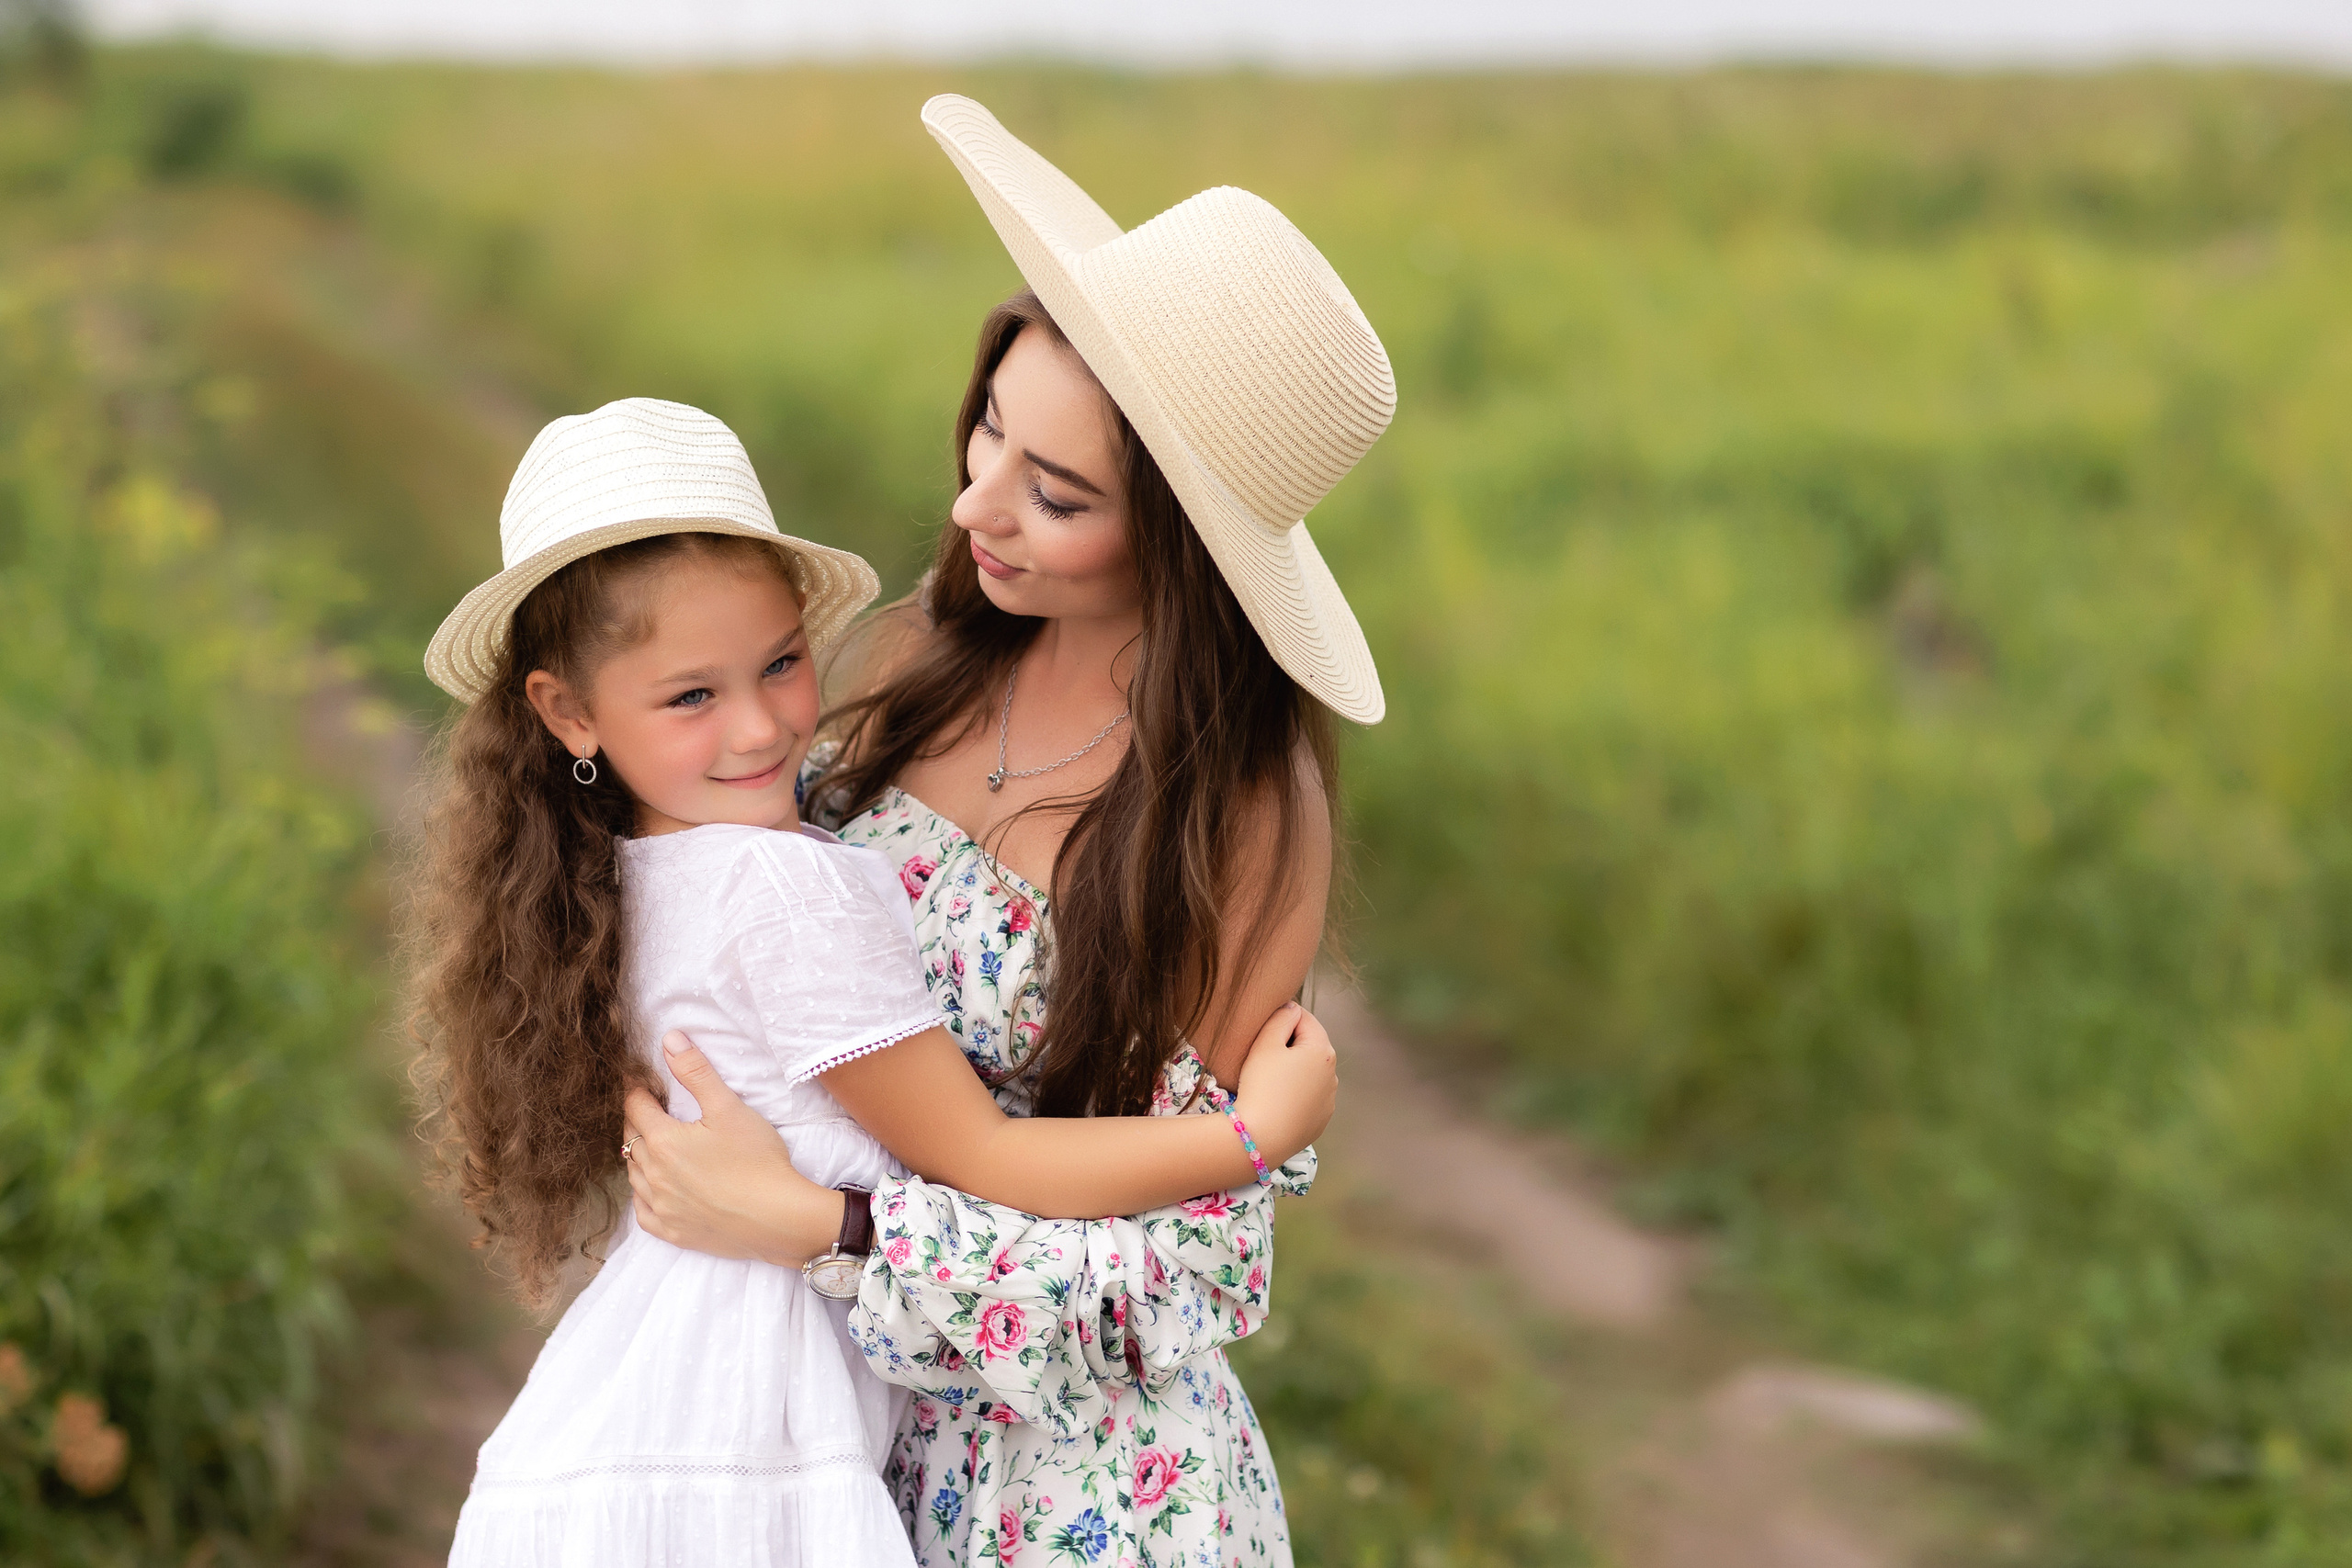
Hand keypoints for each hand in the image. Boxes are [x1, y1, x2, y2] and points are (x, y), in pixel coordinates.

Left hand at [623, 1031, 840, 1266]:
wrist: (778, 1217)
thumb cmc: (757, 1160)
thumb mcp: (729, 1108)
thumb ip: (696, 1072)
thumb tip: (669, 1039)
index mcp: (663, 1141)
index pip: (635, 1106)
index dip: (636, 1088)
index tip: (638, 1080)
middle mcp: (653, 1176)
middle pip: (631, 1139)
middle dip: (637, 1120)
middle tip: (649, 1108)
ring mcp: (661, 1207)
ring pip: (633, 1175)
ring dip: (638, 1156)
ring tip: (652, 1144)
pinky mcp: (672, 1232)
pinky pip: (642, 1212)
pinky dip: (642, 1195)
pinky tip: (653, 1188)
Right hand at [1232, 1001, 1337, 1167]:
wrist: (1261, 1138)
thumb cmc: (1261, 1085)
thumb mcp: (1265, 1044)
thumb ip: (1281, 1018)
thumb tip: (1292, 1008)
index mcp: (1323, 1050)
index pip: (1304, 1018)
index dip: (1282, 1018)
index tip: (1263, 1028)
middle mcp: (1333, 1074)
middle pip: (1310, 1046)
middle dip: (1289, 1044)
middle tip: (1262, 1053)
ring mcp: (1329, 1100)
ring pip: (1310, 1073)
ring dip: (1294, 1069)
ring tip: (1268, 1078)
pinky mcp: (1320, 1120)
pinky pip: (1309, 1097)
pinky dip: (1296, 1092)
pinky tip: (1277, 1099)